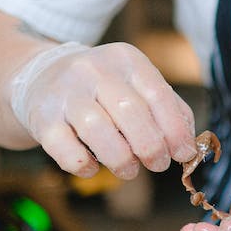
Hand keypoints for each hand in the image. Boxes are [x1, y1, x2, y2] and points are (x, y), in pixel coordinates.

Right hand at [8, 42, 196, 178]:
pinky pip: (66, 149)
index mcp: (126, 60)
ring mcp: (64, 92)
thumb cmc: (105, 90)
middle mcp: (93, 69)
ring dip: (121, 160)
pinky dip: (85, 166)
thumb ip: (170, 110)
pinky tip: (93, 167)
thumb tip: (190, 148)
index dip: (175, 130)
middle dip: (151, 147)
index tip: (183, 154)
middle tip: (158, 165)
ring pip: (98, 130)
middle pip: (130, 112)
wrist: (41, 77)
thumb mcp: (138, 85)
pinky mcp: (42, 117)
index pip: (158, 95)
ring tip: (129, 170)